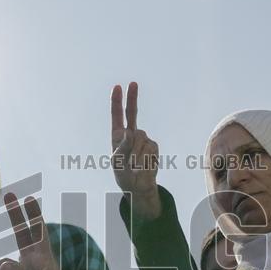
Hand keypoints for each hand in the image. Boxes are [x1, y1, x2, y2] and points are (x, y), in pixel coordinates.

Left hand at [110, 83, 161, 218]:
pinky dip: (145, 157)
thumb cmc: (124, 175)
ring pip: (140, 137)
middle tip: (133, 83)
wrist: (139, 186)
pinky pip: (149, 147)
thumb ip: (122, 147)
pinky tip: (144, 165)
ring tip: (134, 164)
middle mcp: (130, 134)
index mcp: (117, 136)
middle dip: (132, 98)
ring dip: (136, 153)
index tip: (118, 87)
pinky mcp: (153, 146)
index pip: (117, 115)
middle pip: (132, 112)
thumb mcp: (118, 162)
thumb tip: (130, 132)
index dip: (117, 102)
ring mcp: (143, 139)